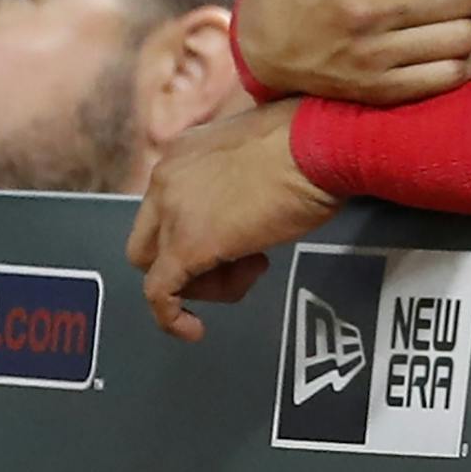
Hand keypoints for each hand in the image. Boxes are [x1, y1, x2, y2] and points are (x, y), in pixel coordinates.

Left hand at [126, 100, 339, 341]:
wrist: (318, 145)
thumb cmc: (309, 141)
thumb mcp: (258, 153)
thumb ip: (234, 178)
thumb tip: (242, 207)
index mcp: (182, 153)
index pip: (167, 206)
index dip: (199, 229)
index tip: (240, 234)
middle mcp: (164, 179)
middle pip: (152, 240)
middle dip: (192, 262)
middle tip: (241, 260)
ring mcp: (172, 213)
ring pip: (159, 269)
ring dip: (205, 281)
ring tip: (255, 267)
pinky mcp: (186, 246)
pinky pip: (160, 294)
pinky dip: (172, 318)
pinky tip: (195, 330)